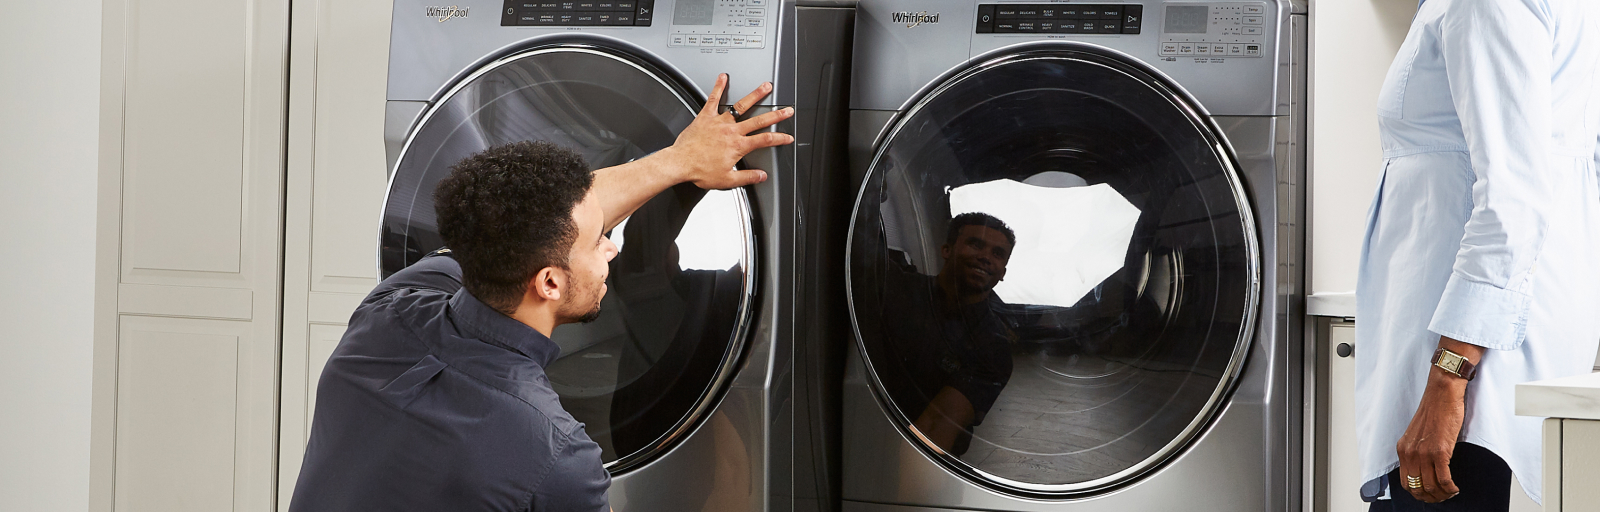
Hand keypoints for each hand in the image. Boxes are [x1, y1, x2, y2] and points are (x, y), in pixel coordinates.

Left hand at [656, 73, 794, 189]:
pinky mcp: (706, 116)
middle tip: (787, 109)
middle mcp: (731, 131)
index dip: (779, 138)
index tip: (787, 137)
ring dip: (755, 95)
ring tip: (765, 87)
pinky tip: (723, 77)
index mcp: (738, 146)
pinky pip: (713, 99)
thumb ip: (747, 177)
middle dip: (776, 114)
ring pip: (741, 106)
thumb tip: (761, 176)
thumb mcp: (727, 180)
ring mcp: (719, 121)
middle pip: (759, 120)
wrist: (680, 163)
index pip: (765, 140)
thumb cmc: (700, 170)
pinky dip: (718, 87)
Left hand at [1394, 336, 1479, 502]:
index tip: (1428, 495)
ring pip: (1431, 486)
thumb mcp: (1418, 434)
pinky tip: (1455, 488)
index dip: (1417, 492)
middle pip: (1417, 488)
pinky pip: (1444, 479)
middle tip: (1442, 498)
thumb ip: (1418, 451)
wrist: (1442, 393)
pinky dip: (1450, 488)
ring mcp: (1424, 453)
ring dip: (1442, 495)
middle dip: (1430, 497)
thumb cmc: (1434, 410)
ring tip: (1450, 493)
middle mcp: (1410, 452)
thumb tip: (1425, 469)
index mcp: (1403, 449)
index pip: (1405, 481)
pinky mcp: (1440, 450)